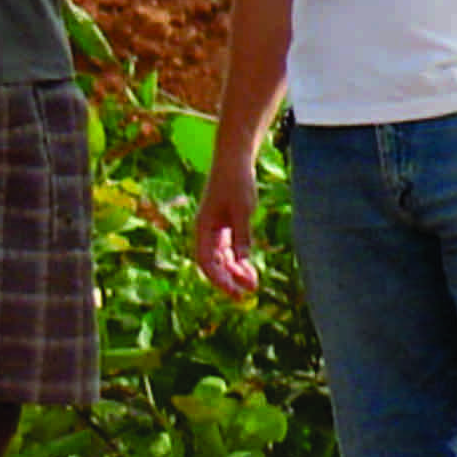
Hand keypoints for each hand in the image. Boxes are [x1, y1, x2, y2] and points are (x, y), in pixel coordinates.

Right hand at [191, 163, 259, 300]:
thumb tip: (242, 262)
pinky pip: (229, 250)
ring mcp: (215, 229)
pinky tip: (250, 269)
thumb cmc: (236, 182)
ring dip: (235, 272)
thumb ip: (242, 237)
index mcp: (203, 228)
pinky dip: (239, 260)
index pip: (206, 262)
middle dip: (228, 280)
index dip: (219, 280)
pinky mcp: (225, 225)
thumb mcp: (243, 210)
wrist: (234, 160)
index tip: (234, 293)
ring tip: (252, 284)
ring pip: (222, 258)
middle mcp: (205, 231)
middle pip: (213, 264)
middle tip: (245, 295)